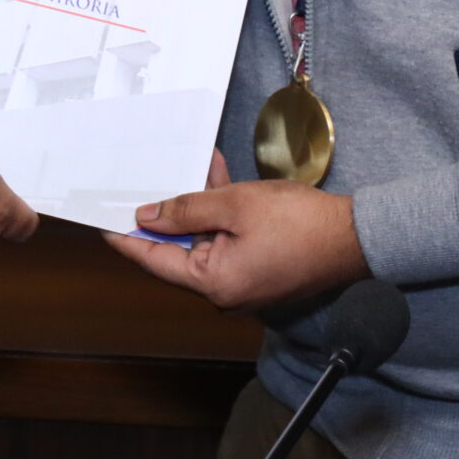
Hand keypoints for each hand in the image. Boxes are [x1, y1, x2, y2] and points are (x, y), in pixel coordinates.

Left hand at [104, 150, 368, 312]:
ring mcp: (244, 283)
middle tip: (143, 184)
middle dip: (168, 212)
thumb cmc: (300, 225)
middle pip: (180, 250)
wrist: (356, 238)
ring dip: (200, 205)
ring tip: (191, 167)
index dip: (126, 238)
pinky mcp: (260, 271)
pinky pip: (229, 241)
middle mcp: (224, 291)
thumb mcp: (235, 205)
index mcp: (213, 283)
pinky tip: (219, 179)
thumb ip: (187, 210)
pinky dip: (223, 214)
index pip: (154, 260)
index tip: (102, 221)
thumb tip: (149, 217)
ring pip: (206, 240)